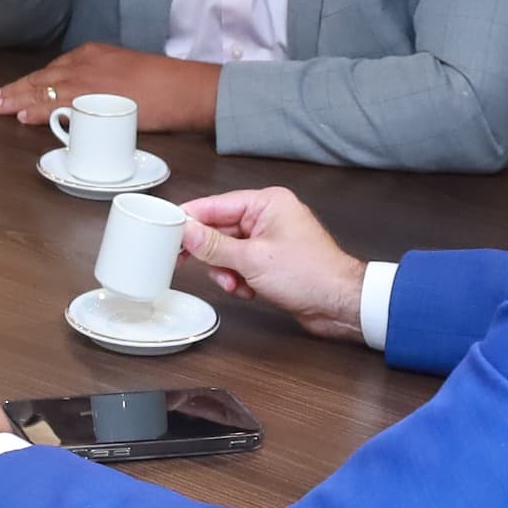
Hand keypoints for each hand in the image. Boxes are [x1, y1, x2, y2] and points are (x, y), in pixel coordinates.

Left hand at [0, 41, 214, 134]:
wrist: (185, 88)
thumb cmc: (164, 83)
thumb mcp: (125, 73)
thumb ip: (101, 84)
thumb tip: (86, 101)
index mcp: (92, 54)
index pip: (52, 70)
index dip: (30, 82)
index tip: (13, 90)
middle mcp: (85, 63)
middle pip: (42, 79)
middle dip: (15, 90)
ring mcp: (89, 81)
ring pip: (44, 91)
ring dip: (19, 101)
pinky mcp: (95, 99)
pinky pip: (60, 106)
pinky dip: (40, 112)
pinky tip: (25, 116)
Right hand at [175, 186, 371, 340]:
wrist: (339, 303)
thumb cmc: (311, 274)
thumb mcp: (252, 259)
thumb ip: (214, 245)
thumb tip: (187, 231)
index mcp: (267, 203)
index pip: (216, 205)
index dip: (191, 219)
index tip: (168, 230)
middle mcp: (269, 216)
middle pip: (220, 229)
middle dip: (212, 254)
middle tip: (189, 263)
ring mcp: (271, 239)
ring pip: (228, 251)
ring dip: (227, 271)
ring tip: (236, 284)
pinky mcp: (272, 260)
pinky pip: (241, 264)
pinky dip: (240, 279)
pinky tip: (249, 290)